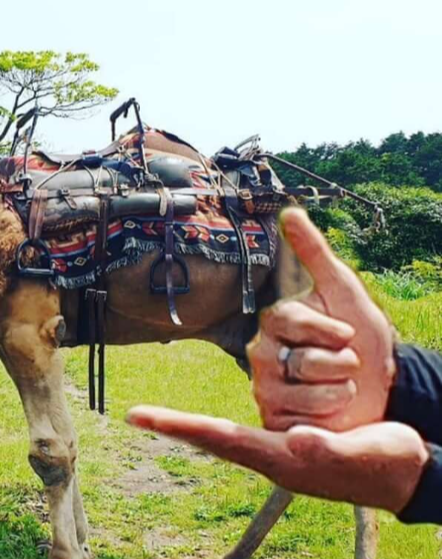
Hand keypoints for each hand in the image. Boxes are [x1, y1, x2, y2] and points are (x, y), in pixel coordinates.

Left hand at [128, 405, 426, 512]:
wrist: (407, 472)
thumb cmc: (386, 462)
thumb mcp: (359, 451)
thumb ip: (327, 448)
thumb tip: (295, 439)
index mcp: (279, 458)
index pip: (219, 437)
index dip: (180, 425)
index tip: (140, 416)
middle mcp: (271, 457)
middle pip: (213, 438)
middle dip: (175, 426)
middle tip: (136, 416)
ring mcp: (279, 454)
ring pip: (227, 437)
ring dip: (195, 427)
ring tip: (159, 418)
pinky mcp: (291, 447)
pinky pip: (247, 436)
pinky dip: (222, 427)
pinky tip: (210, 424)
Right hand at [247, 209, 396, 430]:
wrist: (379, 386)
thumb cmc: (362, 337)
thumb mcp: (343, 290)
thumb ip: (315, 252)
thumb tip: (291, 212)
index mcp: (276, 321)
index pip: (292, 321)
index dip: (327, 330)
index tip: (346, 333)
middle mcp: (263, 352)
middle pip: (301, 360)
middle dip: (339, 363)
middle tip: (348, 363)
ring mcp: (265, 387)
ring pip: (303, 391)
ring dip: (338, 390)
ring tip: (341, 386)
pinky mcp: (272, 418)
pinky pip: (300, 418)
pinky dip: (327, 413)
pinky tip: (332, 407)